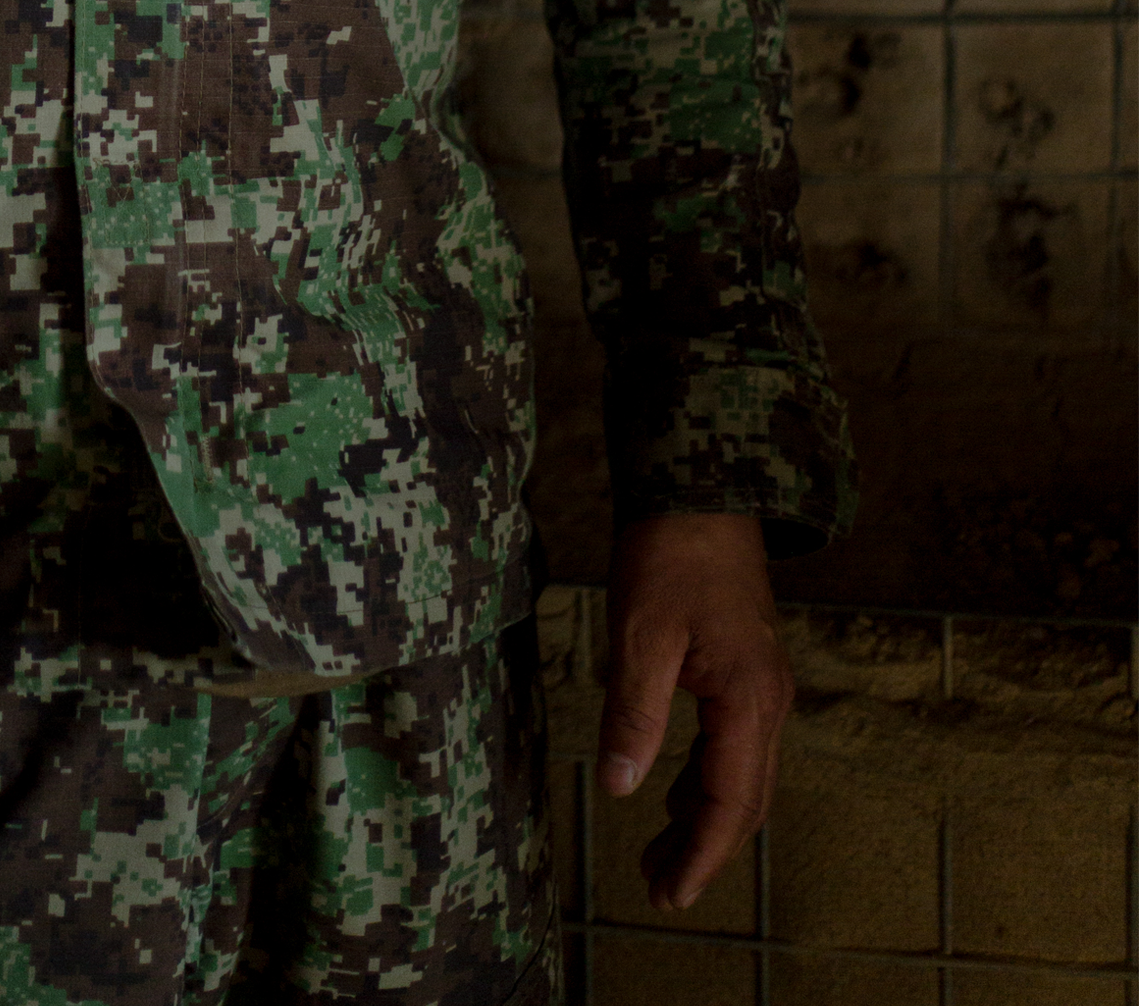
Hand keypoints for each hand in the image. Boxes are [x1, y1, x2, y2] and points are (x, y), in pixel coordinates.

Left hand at [599, 510, 790, 910]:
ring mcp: (763, 690)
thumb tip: (621, 789)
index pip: (729, 801)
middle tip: (659, 889)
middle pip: (743, 801)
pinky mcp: (747, 675)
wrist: (703, 494)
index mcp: (748, 701)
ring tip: (659, 857)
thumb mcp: (639, 636)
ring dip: (703, 820)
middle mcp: (769, 705)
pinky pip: (734, 748)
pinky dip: (704, 782)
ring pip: (741, 778)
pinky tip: (671, 793)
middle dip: (703, 850)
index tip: (673, 896)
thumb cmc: (669, 557)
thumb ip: (633, 715)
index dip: (702, 854)